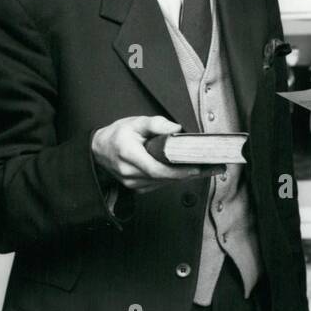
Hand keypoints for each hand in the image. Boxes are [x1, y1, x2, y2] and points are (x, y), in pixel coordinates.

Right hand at [91, 115, 210, 192]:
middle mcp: (129, 173)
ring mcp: (132, 183)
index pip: (156, 169)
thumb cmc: (118, 135)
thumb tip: (175, 129)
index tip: (195, 167)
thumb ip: (155, 124)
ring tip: (207, 169)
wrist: (99, 150)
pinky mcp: (137, 188)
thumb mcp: (135, 122)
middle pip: (164, 178)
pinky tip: (189, 171)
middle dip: (188, 173)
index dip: (177, 171)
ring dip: (184, 177)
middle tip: (211, 167)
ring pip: (164, 183)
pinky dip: (174, 178)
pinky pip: (160, 184)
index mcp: (128, 155)